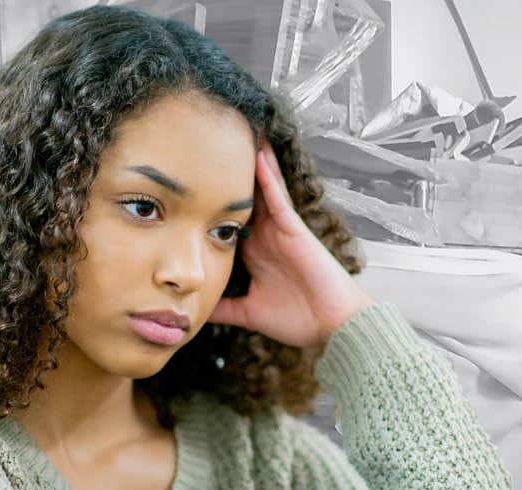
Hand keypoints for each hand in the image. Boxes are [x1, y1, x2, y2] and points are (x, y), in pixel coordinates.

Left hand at [208, 139, 371, 348]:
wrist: (333, 327)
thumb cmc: (299, 320)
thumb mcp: (248, 312)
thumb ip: (223, 308)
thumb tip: (193, 313)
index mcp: (255, 253)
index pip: (228, 220)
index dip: (211, 200)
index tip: (189, 181)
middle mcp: (265, 236)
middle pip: (242, 197)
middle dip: (227, 172)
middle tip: (207, 142)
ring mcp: (280, 229)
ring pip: (260, 188)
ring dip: (249, 162)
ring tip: (235, 130)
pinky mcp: (294, 228)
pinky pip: (278, 197)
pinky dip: (267, 176)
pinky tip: (256, 154)